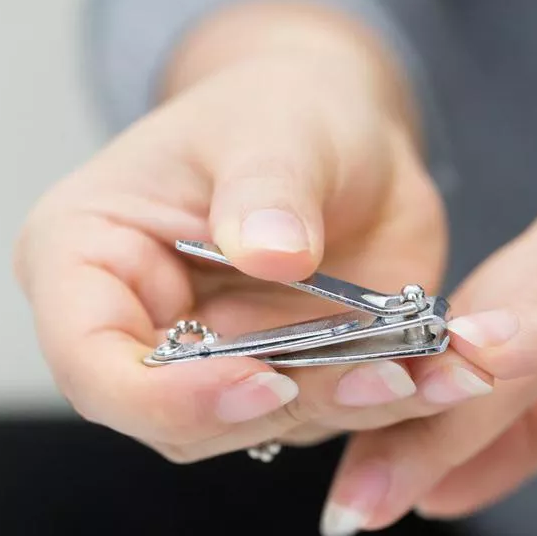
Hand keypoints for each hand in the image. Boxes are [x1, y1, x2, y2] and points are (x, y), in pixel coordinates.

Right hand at [13, 1, 468, 462]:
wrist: (342, 138)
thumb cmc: (281, 111)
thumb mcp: (273, 126)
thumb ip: (265, 187)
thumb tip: (270, 252)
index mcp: (90, 258)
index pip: (92, 362)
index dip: (167, 396)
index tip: (262, 379)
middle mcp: (147, 326)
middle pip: (184, 418)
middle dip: (281, 407)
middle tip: (374, 375)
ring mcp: (221, 361)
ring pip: (268, 424)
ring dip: (350, 407)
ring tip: (425, 372)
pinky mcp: (290, 372)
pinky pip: (331, 407)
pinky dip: (392, 398)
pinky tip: (446, 371)